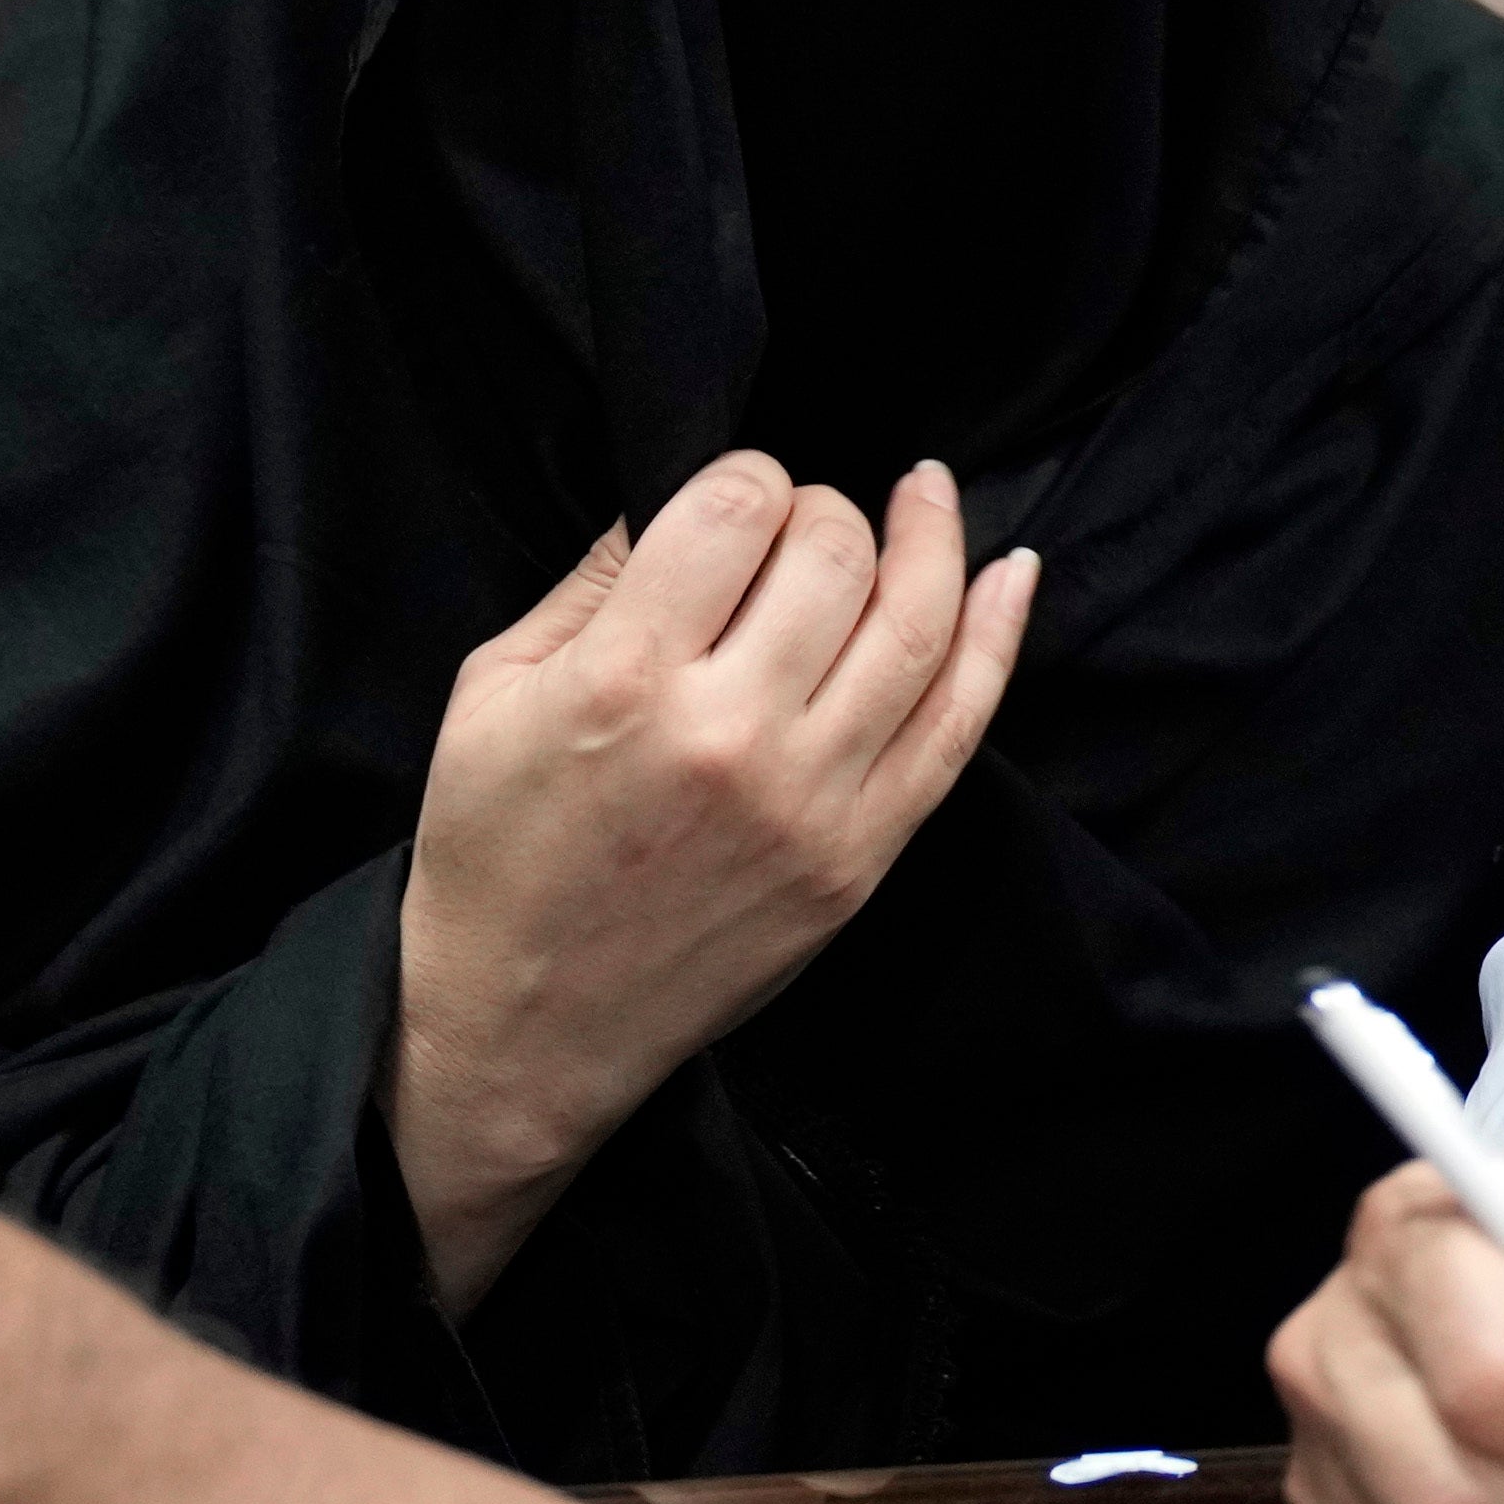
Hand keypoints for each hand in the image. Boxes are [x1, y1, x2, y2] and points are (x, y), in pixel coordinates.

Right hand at [391, 453, 1036, 1309]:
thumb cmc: (495, 852)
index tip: (737, 496)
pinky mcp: (863, 856)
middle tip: (800, 524)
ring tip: (923, 493)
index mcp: (624, 682)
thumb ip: (595, 582)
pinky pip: (959, 725)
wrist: (526, 1026)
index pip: (737, 510)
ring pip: (916, 626)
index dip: (749, 476)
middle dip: (826, 510)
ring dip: (931, 541)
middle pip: (834, 555)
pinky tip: (1012, 573)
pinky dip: (997, 637)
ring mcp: (813, 801)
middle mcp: (732, 736)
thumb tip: (680, 498)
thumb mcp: (492, 694)